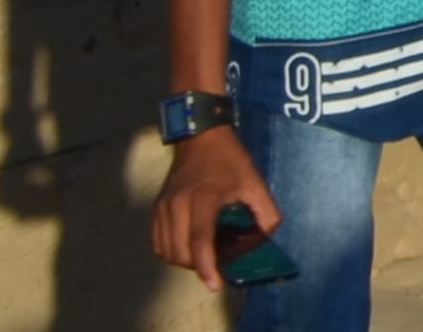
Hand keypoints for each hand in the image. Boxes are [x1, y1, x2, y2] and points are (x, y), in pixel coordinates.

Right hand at [150, 125, 268, 283]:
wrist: (201, 137)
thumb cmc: (229, 159)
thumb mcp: (255, 181)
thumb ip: (266, 210)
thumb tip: (266, 237)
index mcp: (203, 199)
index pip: (199, 241)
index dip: (206, 267)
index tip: (214, 285)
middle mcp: (177, 205)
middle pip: (181, 252)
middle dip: (199, 265)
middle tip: (217, 263)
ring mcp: (163, 208)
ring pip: (166, 251)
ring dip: (184, 261)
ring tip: (204, 255)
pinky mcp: (155, 209)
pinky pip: (157, 243)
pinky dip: (170, 252)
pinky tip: (187, 247)